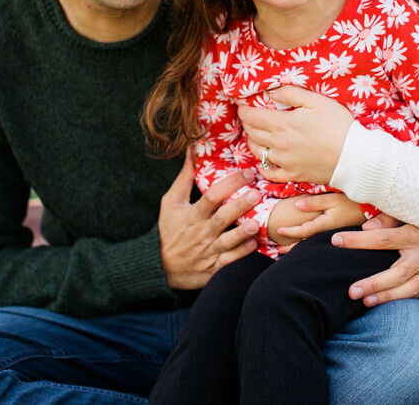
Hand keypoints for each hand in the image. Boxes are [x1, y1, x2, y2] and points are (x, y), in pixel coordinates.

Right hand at [158, 155, 259, 289]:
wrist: (161, 268)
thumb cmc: (170, 231)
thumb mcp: (171, 203)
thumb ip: (184, 178)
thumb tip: (192, 150)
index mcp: (193, 214)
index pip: (211, 196)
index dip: (229, 183)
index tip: (247, 172)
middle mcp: (202, 232)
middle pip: (222, 217)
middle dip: (240, 205)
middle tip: (257, 194)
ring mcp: (209, 250)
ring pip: (228, 241)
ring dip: (242, 232)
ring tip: (256, 223)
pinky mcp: (214, 267)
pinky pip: (229, 261)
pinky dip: (241, 253)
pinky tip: (254, 244)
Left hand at [238, 85, 353, 185]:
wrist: (353, 157)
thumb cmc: (338, 125)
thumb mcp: (316, 101)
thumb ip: (291, 93)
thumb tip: (270, 92)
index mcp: (282, 124)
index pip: (252, 116)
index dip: (243, 110)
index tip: (242, 106)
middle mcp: (278, 143)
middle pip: (252, 133)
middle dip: (247, 124)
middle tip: (248, 118)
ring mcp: (285, 161)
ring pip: (257, 152)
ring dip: (252, 142)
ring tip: (255, 136)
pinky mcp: (293, 174)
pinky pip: (270, 173)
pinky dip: (263, 166)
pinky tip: (265, 161)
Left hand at [270, 193, 365, 244]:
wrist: (374, 211)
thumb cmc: (353, 202)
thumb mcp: (333, 199)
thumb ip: (314, 202)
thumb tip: (296, 206)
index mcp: (324, 225)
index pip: (303, 231)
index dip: (289, 232)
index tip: (278, 230)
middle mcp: (327, 234)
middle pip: (305, 243)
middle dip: (291, 248)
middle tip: (277, 251)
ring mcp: (332, 236)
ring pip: (312, 244)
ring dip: (298, 248)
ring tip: (287, 251)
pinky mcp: (337, 235)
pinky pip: (319, 242)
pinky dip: (309, 244)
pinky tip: (305, 244)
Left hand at [331, 216, 418, 306]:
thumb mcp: (413, 212)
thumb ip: (389, 218)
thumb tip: (367, 226)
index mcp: (414, 233)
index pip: (381, 239)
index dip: (358, 240)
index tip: (336, 240)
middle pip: (396, 273)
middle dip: (373, 284)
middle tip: (351, 291)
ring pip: (409, 289)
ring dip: (386, 297)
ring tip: (365, 302)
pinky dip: (403, 298)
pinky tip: (386, 302)